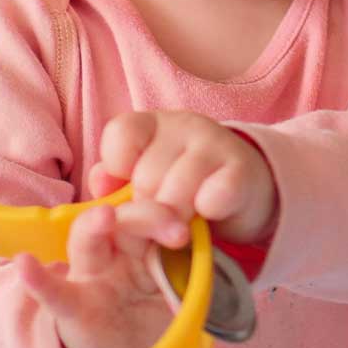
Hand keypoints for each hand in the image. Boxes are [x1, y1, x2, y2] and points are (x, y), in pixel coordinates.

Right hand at [14, 201, 184, 347]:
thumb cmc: (154, 318)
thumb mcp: (182, 295)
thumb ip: (195, 277)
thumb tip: (220, 265)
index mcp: (145, 243)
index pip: (154, 210)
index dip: (172, 206)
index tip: (198, 213)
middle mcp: (116, 252)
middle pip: (124, 219)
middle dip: (149, 215)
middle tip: (177, 231)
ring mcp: (91, 276)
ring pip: (87, 241)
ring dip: (94, 225)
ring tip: (103, 217)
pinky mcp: (72, 307)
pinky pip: (54, 292)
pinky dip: (38, 280)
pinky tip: (25, 265)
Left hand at [88, 110, 277, 243]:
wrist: (248, 190)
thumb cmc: (184, 187)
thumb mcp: (145, 180)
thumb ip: (114, 182)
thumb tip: (99, 185)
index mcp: (152, 124)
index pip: (120, 134)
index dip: (118, 169)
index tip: (131, 187)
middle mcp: (183, 124)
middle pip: (145, 176)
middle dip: (148, 210)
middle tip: (161, 218)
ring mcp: (215, 143)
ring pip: (176, 192)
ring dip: (177, 220)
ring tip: (184, 224)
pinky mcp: (242, 170)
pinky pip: (213, 197)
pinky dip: (206, 212)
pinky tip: (208, 213)